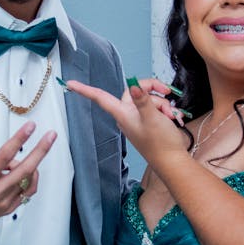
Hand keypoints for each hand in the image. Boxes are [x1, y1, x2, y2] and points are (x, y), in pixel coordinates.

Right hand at [0, 118, 54, 241]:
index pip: (6, 154)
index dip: (20, 138)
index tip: (31, 125)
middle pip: (27, 169)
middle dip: (41, 150)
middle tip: (51, 136)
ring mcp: (3, 203)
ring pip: (29, 182)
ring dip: (30, 167)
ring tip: (15, 161)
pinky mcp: (6, 211)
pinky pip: (26, 194)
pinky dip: (28, 181)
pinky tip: (20, 173)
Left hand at [65, 77, 189, 166]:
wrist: (173, 161)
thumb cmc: (161, 145)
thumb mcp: (153, 118)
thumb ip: (143, 100)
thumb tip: (134, 85)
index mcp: (123, 114)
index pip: (100, 97)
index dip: (85, 90)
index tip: (70, 83)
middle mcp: (127, 115)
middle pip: (134, 90)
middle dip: (153, 91)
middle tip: (166, 92)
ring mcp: (138, 118)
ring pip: (147, 98)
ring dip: (162, 104)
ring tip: (169, 115)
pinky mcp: (147, 121)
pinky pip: (154, 107)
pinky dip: (164, 110)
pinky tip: (172, 117)